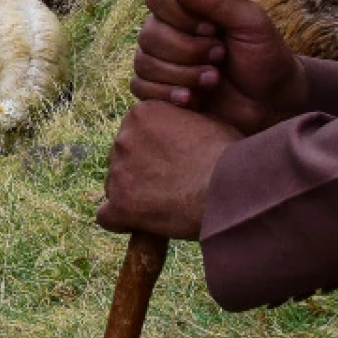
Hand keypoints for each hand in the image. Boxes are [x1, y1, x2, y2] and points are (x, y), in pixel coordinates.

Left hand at [94, 94, 238, 239]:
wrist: (231, 188)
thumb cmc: (228, 155)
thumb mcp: (207, 122)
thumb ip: (182, 122)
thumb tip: (183, 132)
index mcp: (142, 113)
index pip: (134, 132)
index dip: (151, 149)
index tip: (169, 161)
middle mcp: (124, 138)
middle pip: (122, 158)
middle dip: (139, 171)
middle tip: (167, 185)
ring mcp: (119, 171)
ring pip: (115, 186)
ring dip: (132, 195)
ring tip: (162, 206)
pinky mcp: (121, 204)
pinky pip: (107, 216)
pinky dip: (121, 221)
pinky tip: (139, 225)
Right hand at [131, 0, 306, 133]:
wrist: (272, 102)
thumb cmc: (265, 56)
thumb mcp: (251, 22)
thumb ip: (218, 0)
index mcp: (189, 7)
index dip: (178, 14)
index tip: (211, 28)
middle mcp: (170, 31)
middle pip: (148, 33)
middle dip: (187, 50)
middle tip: (220, 57)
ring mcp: (162, 61)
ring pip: (144, 62)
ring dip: (182, 74)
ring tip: (213, 80)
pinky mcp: (159, 89)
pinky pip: (140, 87)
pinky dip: (166, 93)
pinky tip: (193, 99)